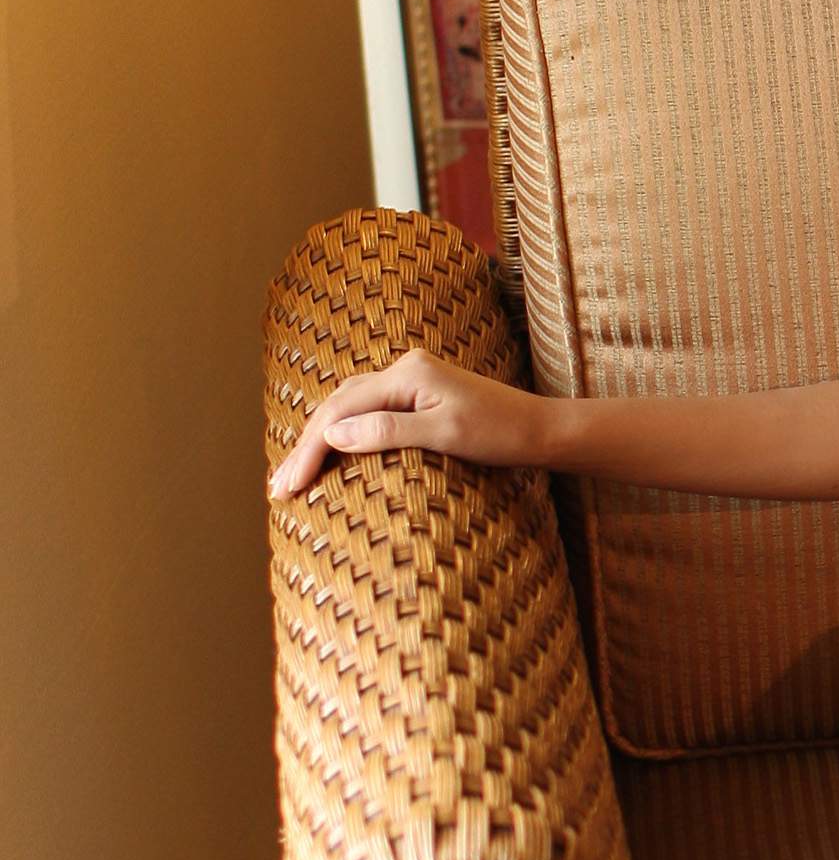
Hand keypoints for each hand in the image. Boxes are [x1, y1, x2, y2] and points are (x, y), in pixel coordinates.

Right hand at [270, 345, 546, 498]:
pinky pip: (366, 411)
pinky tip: (329, 453)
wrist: (540, 430)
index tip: (288, 487)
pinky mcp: (418, 396)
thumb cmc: (500, 434)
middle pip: (336, 406)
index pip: (340, 412)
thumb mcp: (444, 435)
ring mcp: (410, 381)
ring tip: (292, 476)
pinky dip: (341, 433)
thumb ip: (387, 431)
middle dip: (304, 448)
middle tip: (278, 489)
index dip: (310, 450)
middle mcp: (403, 370)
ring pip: (347, 407)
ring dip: (318, 440)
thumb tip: (334, 435)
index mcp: (406, 375)